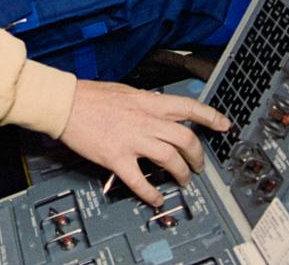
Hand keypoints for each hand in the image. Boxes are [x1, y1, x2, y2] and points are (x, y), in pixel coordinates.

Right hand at [58, 80, 229, 206]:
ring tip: (182, 181)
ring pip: (170, 159)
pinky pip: (140, 180)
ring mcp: (132, 140)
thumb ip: (145, 103)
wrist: (64, 103)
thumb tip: (160, 111)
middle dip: (198, 156)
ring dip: (181, 174)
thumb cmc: (89, 96)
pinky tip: (155, 198)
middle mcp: (145, 120)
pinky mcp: (116, 157)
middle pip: (186, 139)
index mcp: (147, 102)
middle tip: (198, 165)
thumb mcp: (125, 91)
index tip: (224, 125)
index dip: (211, 116)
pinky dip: (151, 193)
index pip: (189, 107)